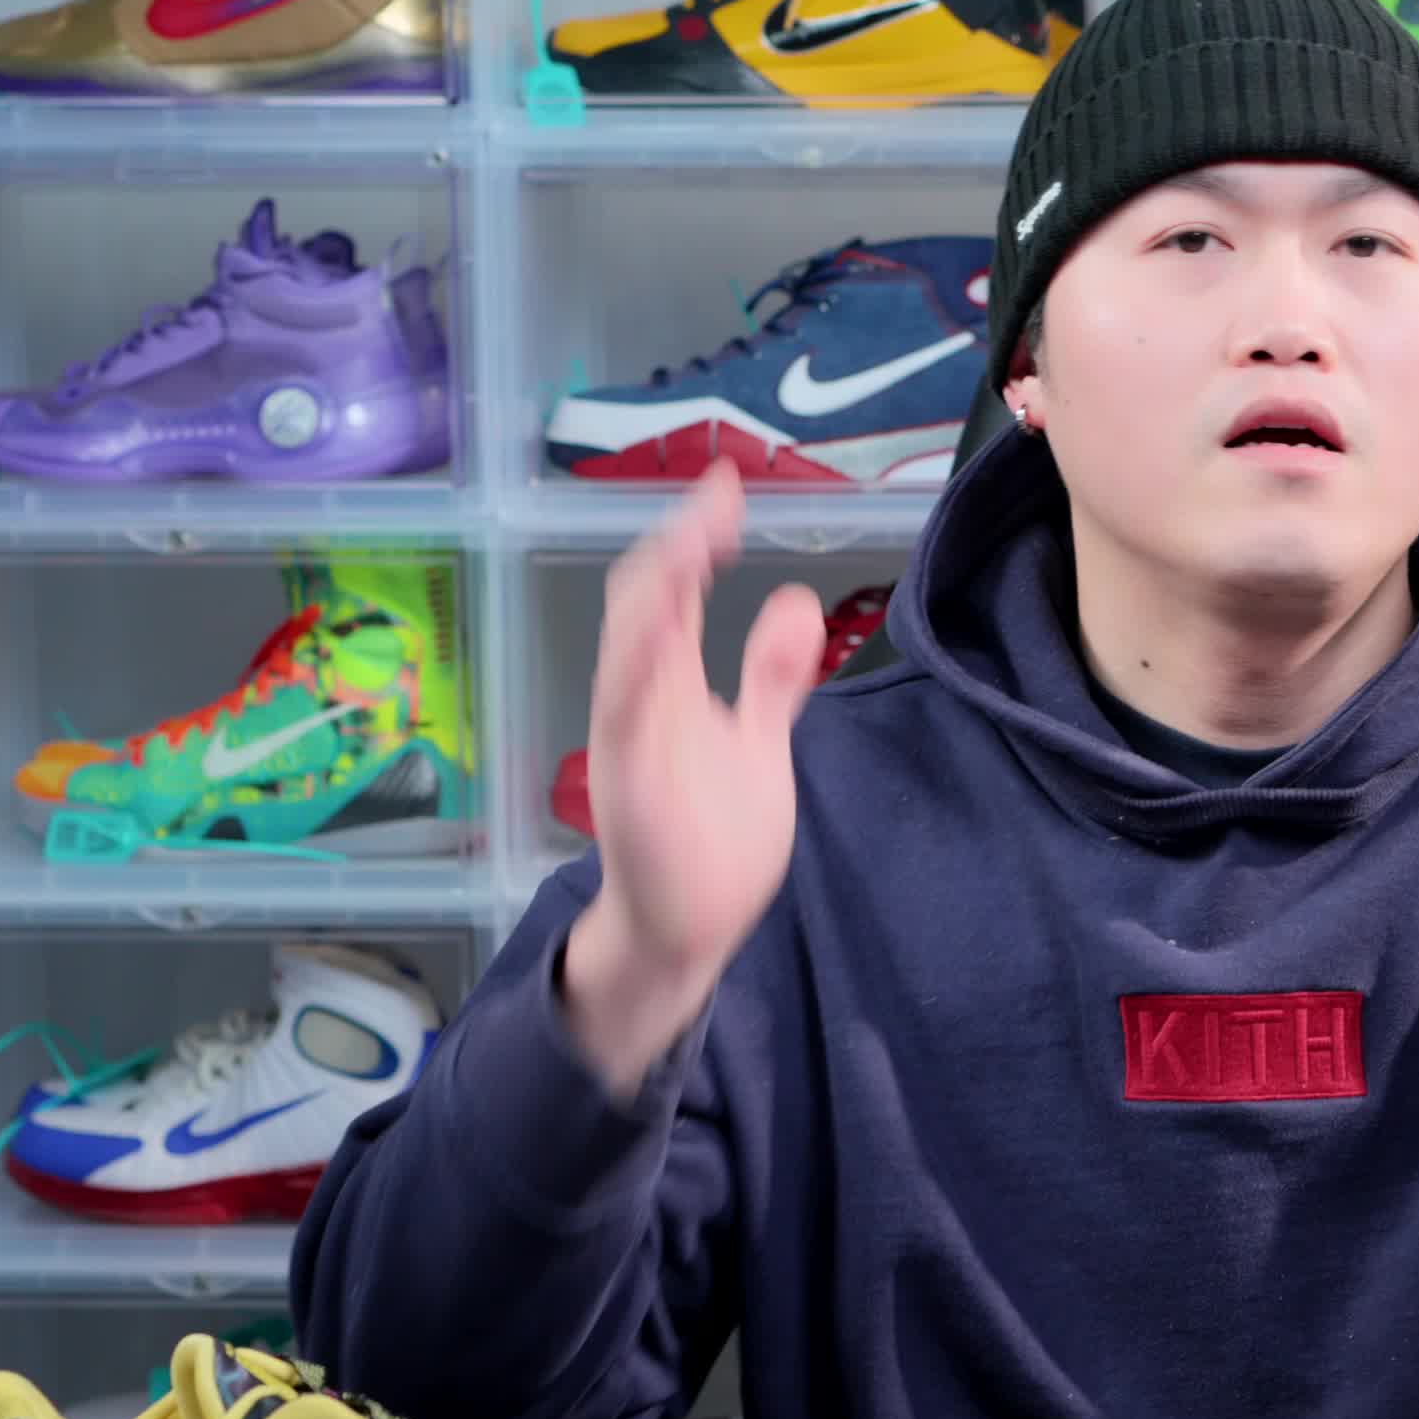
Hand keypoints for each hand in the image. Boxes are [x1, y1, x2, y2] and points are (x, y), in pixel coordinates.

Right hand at [563, 465, 826, 1088]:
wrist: (682, 932)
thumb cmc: (708, 839)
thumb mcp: (754, 741)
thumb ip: (769, 676)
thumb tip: (792, 599)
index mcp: (665, 685)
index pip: (674, 591)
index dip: (696, 534)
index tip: (729, 486)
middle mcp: (639, 702)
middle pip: (645, 603)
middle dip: (677, 545)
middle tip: (716, 494)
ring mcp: (631, 745)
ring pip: (628, 652)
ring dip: (655, 594)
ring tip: (688, 539)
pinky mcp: (632, 791)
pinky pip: (626, 724)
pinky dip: (634, 676)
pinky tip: (656, 635)